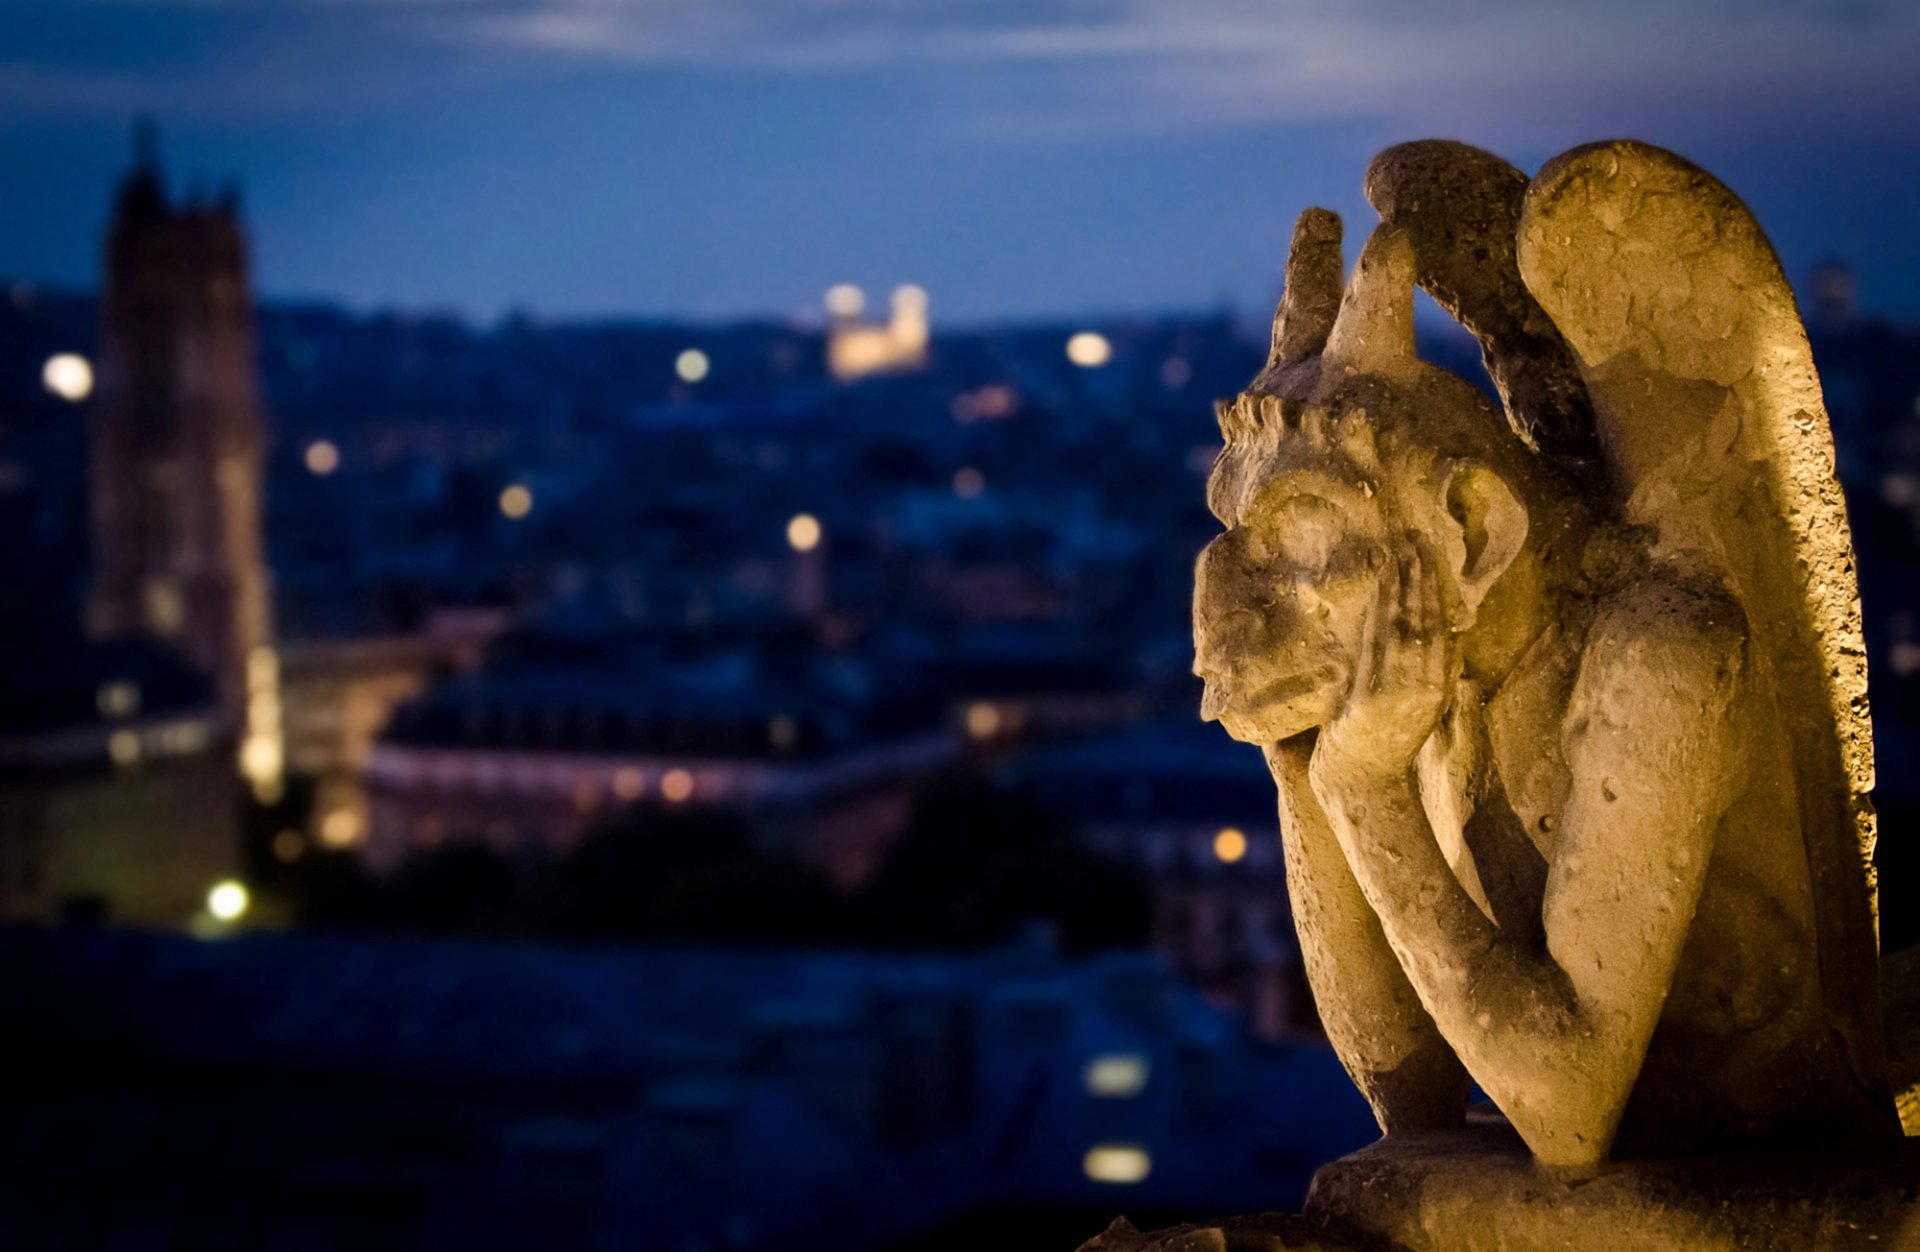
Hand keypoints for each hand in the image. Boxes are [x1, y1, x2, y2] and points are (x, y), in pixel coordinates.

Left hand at [1315, 532, 1456, 784]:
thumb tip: (1445, 632)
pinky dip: (1377, 612)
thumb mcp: (1420, 707)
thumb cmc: (1386, 743)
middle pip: (1424, 620)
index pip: (1441, 627)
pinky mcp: (1369, 699)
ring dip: (1399, 586)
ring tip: (1396, 551)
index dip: (1435, 589)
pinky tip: (1376, 589)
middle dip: (1419, 576)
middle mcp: (1424, 687)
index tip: (1430, 554)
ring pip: (1402, 627)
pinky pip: (1375, 645)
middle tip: (1413, 537)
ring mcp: (1397, 693)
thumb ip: (1431, 672)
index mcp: (1439, 688)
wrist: (1361, 783)